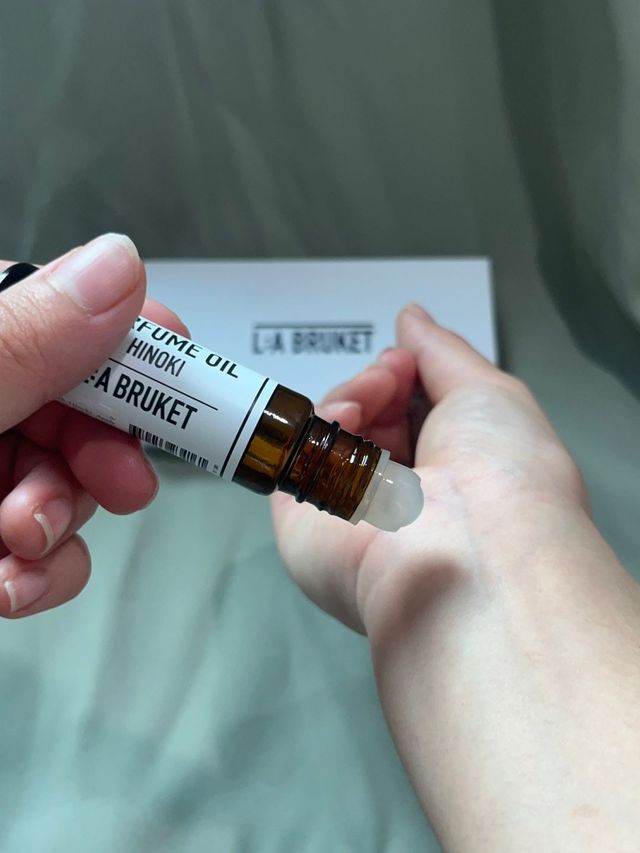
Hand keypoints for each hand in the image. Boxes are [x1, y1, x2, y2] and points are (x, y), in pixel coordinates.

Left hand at [0, 234, 187, 617]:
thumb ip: (23, 338)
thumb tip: (118, 265)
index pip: (57, 306)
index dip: (125, 336)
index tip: (178, 367)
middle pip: (76, 404)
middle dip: (98, 452)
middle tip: (115, 481)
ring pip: (63, 481)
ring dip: (60, 523)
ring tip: (22, 547)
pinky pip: (37, 549)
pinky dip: (41, 573)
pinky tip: (15, 586)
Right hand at [271, 303, 589, 632]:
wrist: (467, 551)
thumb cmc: (498, 468)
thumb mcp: (488, 393)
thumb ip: (443, 353)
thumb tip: (410, 317)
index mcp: (447, 477)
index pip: (408, 421)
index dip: (402, 381)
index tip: (406, 360)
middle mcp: (398, 499)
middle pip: (366, 421)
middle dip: (377, 383)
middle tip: (391, 375)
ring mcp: (348, 512)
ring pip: (328, 432)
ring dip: (352, 397)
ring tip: (373, 395)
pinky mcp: (302, 523)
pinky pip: (296, 458)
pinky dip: (318, 427)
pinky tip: (347, 422)